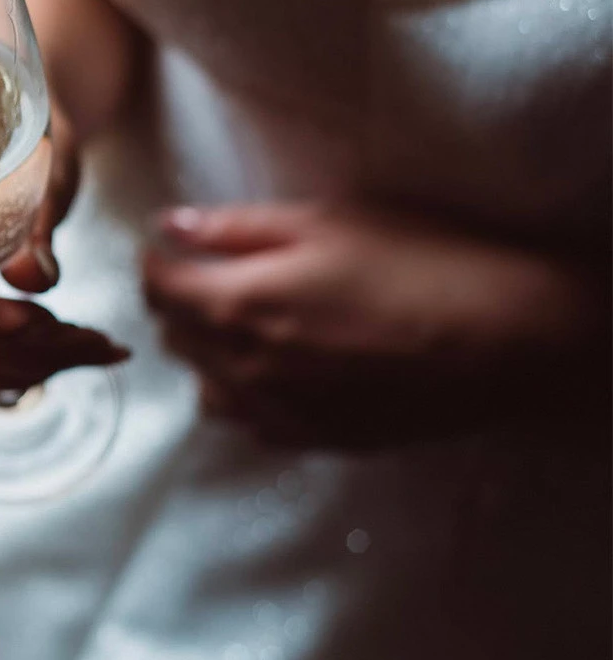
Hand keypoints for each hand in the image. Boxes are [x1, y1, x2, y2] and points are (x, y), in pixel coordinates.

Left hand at [143, 204, 609, 447]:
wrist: (506, 340)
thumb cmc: (423, 262)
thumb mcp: (330, 220)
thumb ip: (237, 228)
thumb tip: (171, 226)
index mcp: (239, 303)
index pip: (156, 286)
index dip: (154, 261)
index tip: (167, 248)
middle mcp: (244, 365)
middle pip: (174, 336)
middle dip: (179, 303)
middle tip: (209, 277)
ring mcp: (277, 410)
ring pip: (204, 386)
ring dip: (208, 354)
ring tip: (245, 326)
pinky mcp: (313, 439)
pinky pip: (249, 422)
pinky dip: (246, 395)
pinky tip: (279, 371)